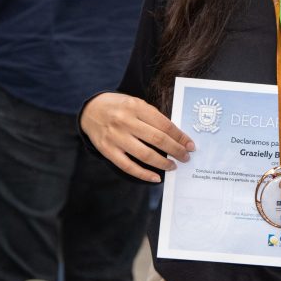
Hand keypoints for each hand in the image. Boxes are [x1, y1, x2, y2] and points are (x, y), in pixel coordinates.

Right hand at [80, 92, 195, 181]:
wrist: (90, 110)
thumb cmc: (119, 107)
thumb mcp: (136, 103)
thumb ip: (153, 117)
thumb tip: (175, 136)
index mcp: (136, 107)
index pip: (164, 124)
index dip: (180, 137)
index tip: (190, 145)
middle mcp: (125, 121)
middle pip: (157, 139)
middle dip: (176, 150)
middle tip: (186, 157)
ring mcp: (116, 137)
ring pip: (145, 154)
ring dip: (163, 163)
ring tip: (173, 166)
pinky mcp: (107, 150)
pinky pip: (128, 166)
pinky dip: (144, 174)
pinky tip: (156, 177)